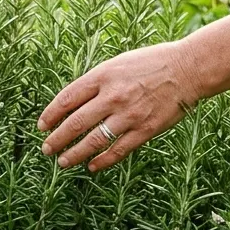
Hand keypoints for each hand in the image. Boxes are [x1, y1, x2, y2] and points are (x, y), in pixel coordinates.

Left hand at [37, 41, 203, 171]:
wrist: (188, 69)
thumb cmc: (152, 63)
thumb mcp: (118, 63)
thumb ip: (96, 82)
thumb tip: (73, 103)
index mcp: (103, 76)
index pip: (67, 99)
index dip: (50, 115)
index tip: (41, 126)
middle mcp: (112, 96)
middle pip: (75, 123)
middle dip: (57, 139)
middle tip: (47, 149)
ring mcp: (129, 115)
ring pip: (93, 141)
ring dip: (74, 154)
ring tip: (63, 162)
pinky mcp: (145, 129)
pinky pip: (118, 150)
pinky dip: (102, 161)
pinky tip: (91, 166)